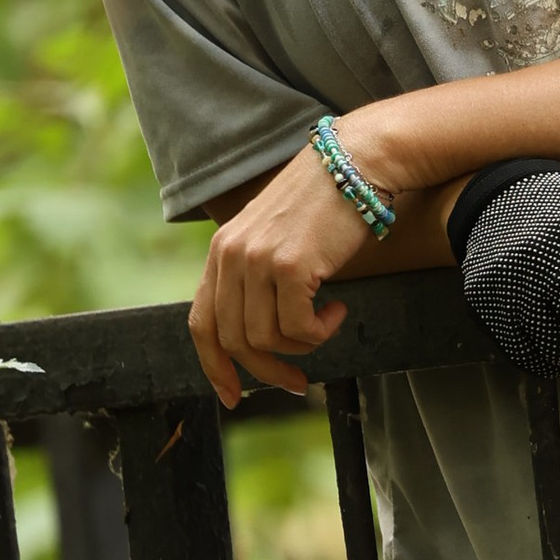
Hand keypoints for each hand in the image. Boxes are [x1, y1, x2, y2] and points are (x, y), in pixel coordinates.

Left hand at [189, 139, 375, 407]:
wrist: (357, 164)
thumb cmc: (325, 204)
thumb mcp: (275, 238)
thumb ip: (257, 276)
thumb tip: (261, 336)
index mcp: (221, 252)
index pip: (202, 324)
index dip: (214, 367)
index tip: (231, 395)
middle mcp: (231, 256)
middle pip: (235, 341)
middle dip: (267, 371)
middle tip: (298, 384)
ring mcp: (258, 260)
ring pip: (268, 339)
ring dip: (303, 346)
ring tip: (327, 321)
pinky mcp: (290, 265)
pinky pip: (299, 328)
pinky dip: (321, 332)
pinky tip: (337, 309)